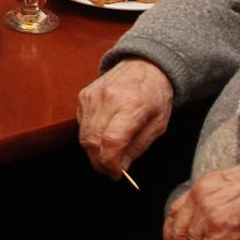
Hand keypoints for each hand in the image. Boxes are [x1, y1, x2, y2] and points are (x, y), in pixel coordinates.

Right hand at [78, 59, 173, 177]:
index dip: (111, 164)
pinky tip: (102, 137)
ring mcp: (93, 96)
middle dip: (100, 163)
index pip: (111, 141)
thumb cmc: (155, 96)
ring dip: (93, 153)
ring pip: (84, 136)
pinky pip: (81, 125)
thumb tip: (120, 167)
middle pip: (93, 141)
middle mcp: (109, 99)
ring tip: (107, 157)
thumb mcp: (158, 125)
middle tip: (111, 171)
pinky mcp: (84, 96)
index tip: (117, 174)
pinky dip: (89, 137)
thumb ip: (138, 147)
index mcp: (132, 105)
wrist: (144, 65)